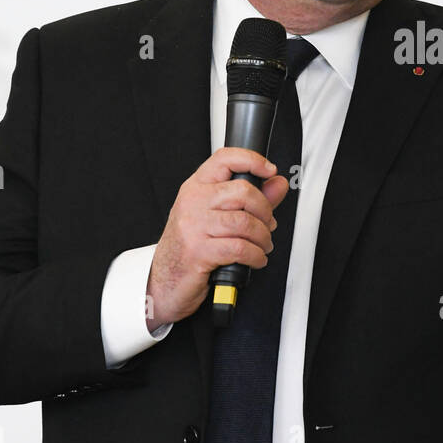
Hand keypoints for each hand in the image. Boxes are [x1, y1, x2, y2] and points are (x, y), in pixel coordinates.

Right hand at [146, 147, 290, 330]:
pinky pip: (240, 248)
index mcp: (196, 188)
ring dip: (263, 237)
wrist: (164, 283)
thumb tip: (277, 184)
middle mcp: (192, 202)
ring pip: (245, 222)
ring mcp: (193, 226)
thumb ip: (252, 200)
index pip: (224, 159)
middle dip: (265, 211)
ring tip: (262, 245)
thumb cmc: (189, 248)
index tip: (270, 170)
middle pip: (243, 192)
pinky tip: (255, 258)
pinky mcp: (198, 251)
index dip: (252, 160)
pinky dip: (256, 255)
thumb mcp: (216, 218)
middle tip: (267, 224)